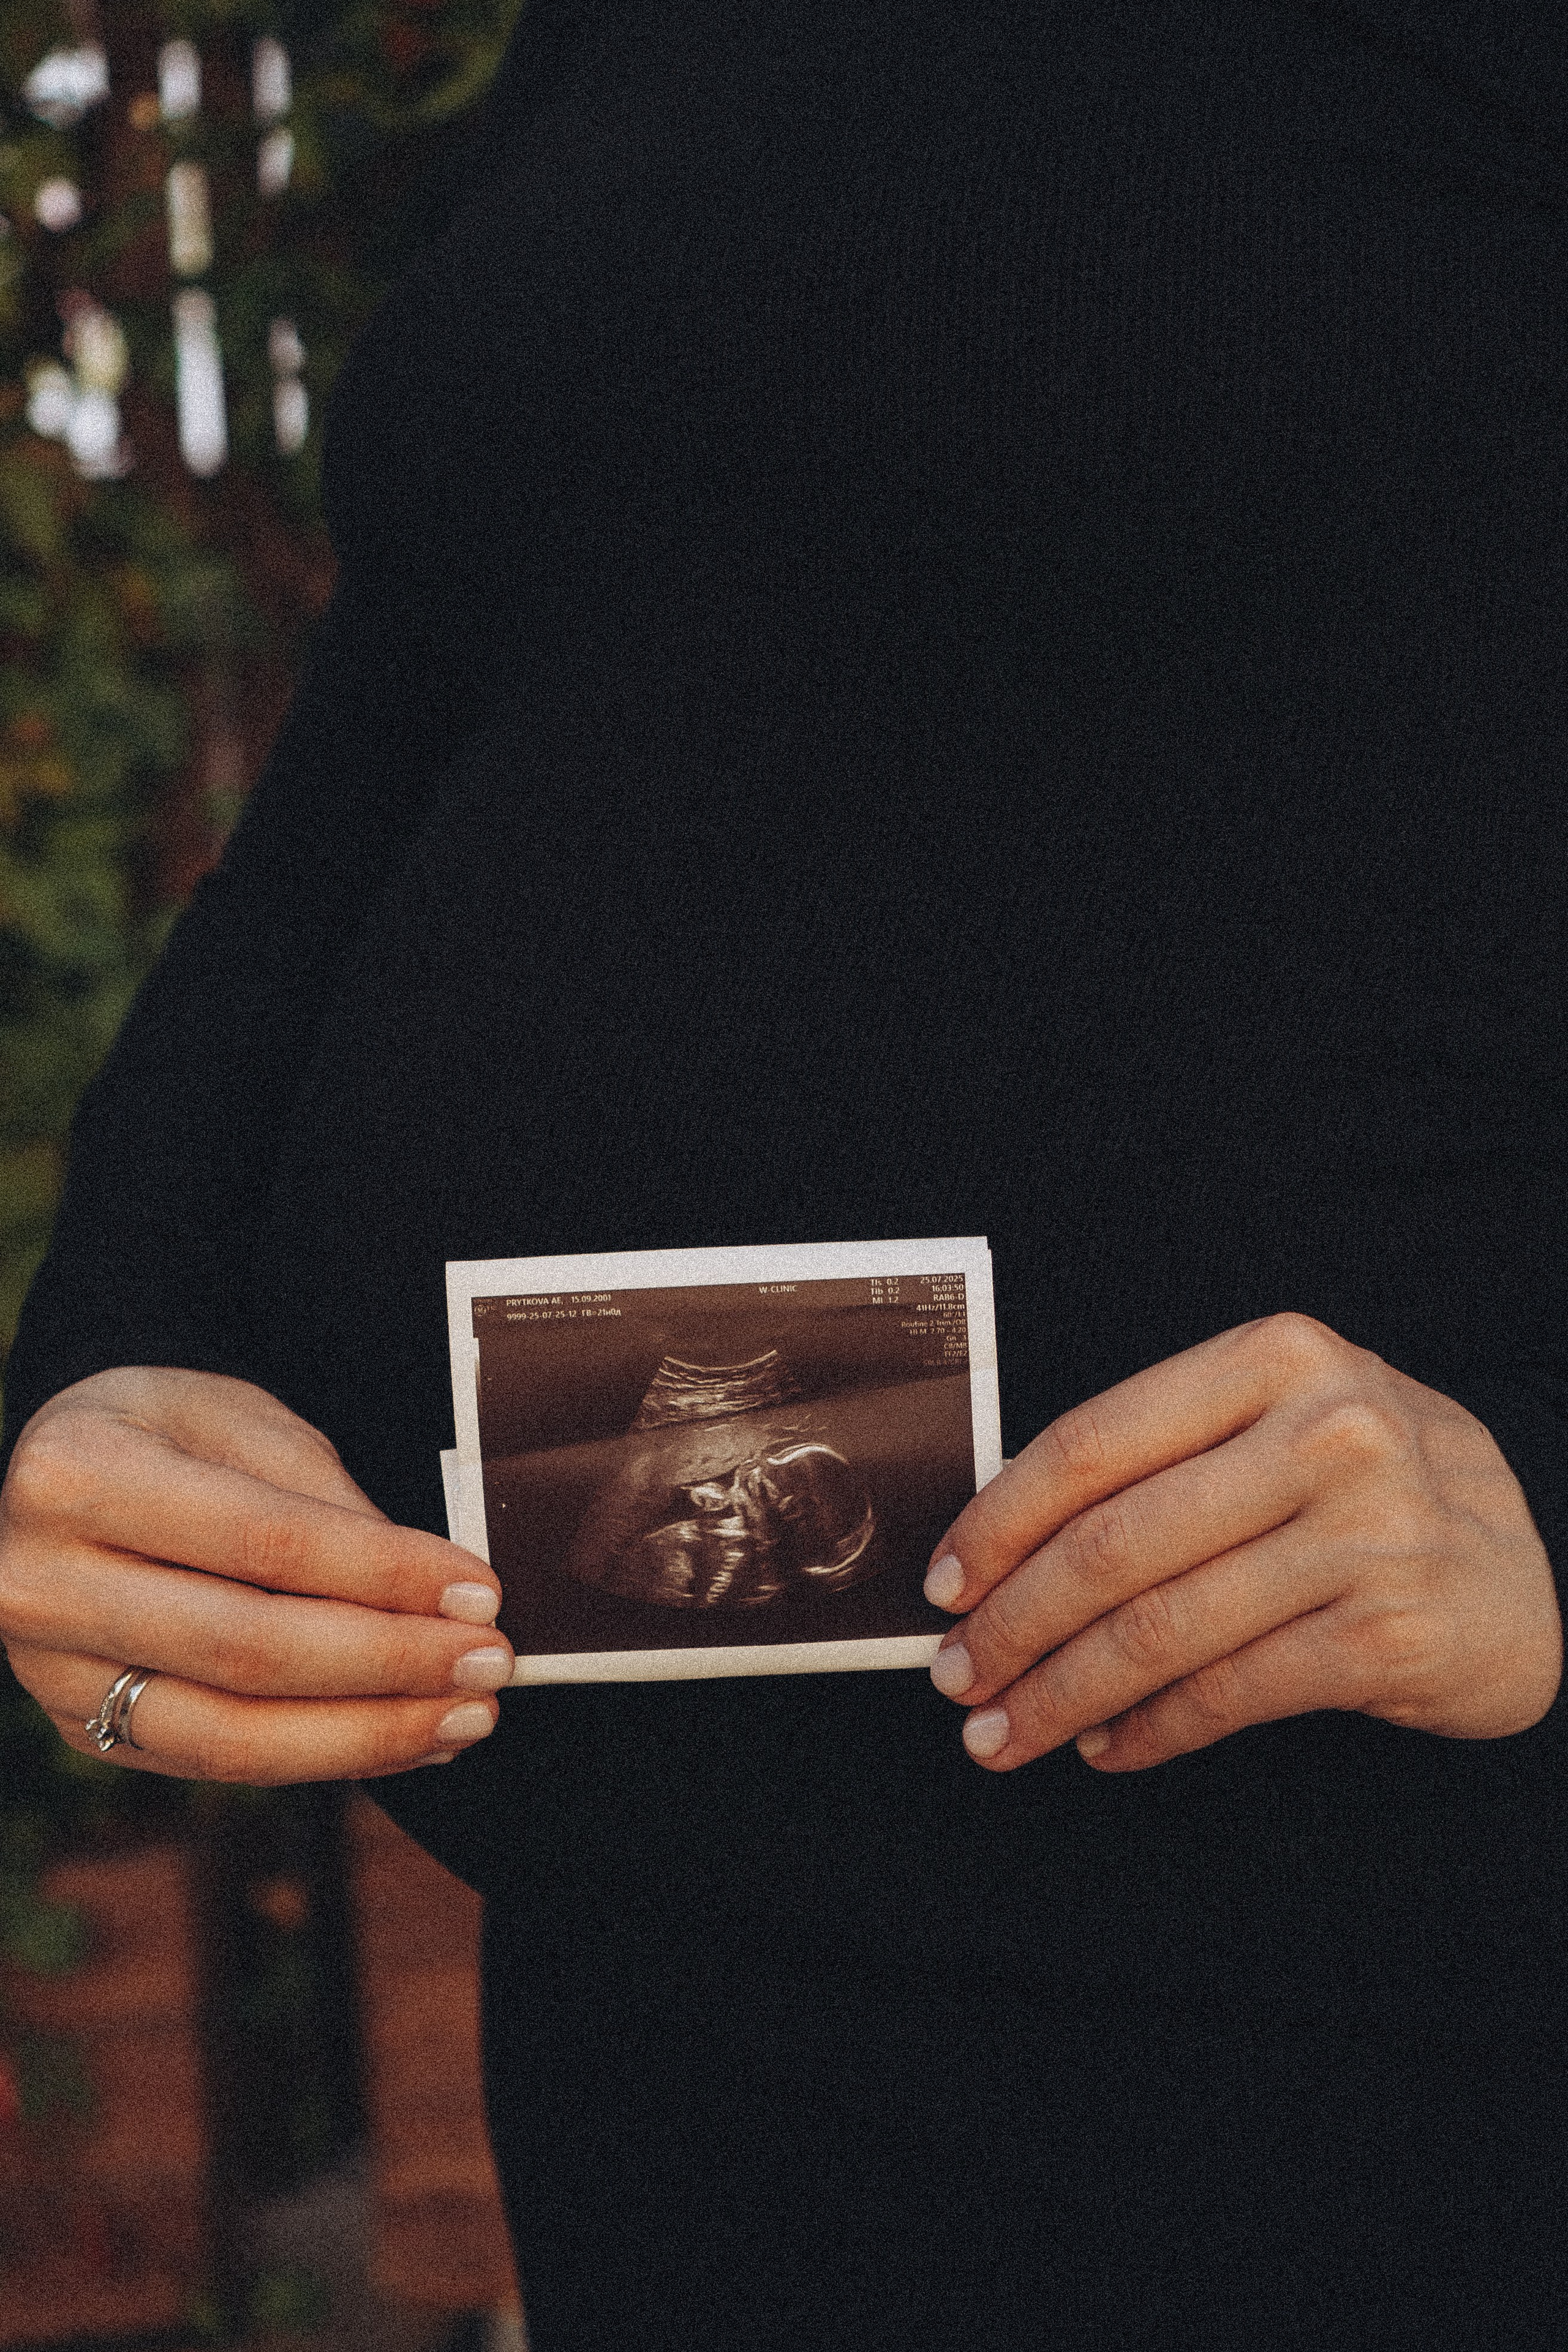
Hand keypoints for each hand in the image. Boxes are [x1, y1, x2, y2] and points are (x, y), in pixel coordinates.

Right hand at [0, 1368, 511, 1783]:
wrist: (65, 1470)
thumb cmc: (166, 1428)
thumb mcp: (239, 1418)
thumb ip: (325, 1501)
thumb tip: (435, 1594)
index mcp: (77, 1476)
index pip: (262, 1542)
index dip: (382, 1575)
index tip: (480, 1590)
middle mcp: (42, 1585)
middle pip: (246, 1649)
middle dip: (388, 1664)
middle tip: (491, 1663)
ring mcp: (52, 1673)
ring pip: (231, 1734)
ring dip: (367, 1734)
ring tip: (467, 1719)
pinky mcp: (83, 1731)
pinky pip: (219, 1762)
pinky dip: (325, 1756)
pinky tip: (408, 1738)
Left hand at [925, 1314, 1561, 1772]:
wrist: (1533, 1566)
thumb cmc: (1370, 1488)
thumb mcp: (1282, 1423)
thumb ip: (1164, 1456)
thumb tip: (998, 1543)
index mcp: (1278, 1357)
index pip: (1094, 1442)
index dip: (1000, 1522)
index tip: (943, 1583)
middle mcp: (1328, 1432)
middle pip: (1115, 1544)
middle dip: (1013, 1623)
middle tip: (956, 1676)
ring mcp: (1367, 1533)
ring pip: (1161, 1629)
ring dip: (1061, 1693)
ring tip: (1003, 1731)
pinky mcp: (1389, 1634)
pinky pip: (1228, 1693)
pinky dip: (1149, 1729)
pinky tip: (1105, 1747)